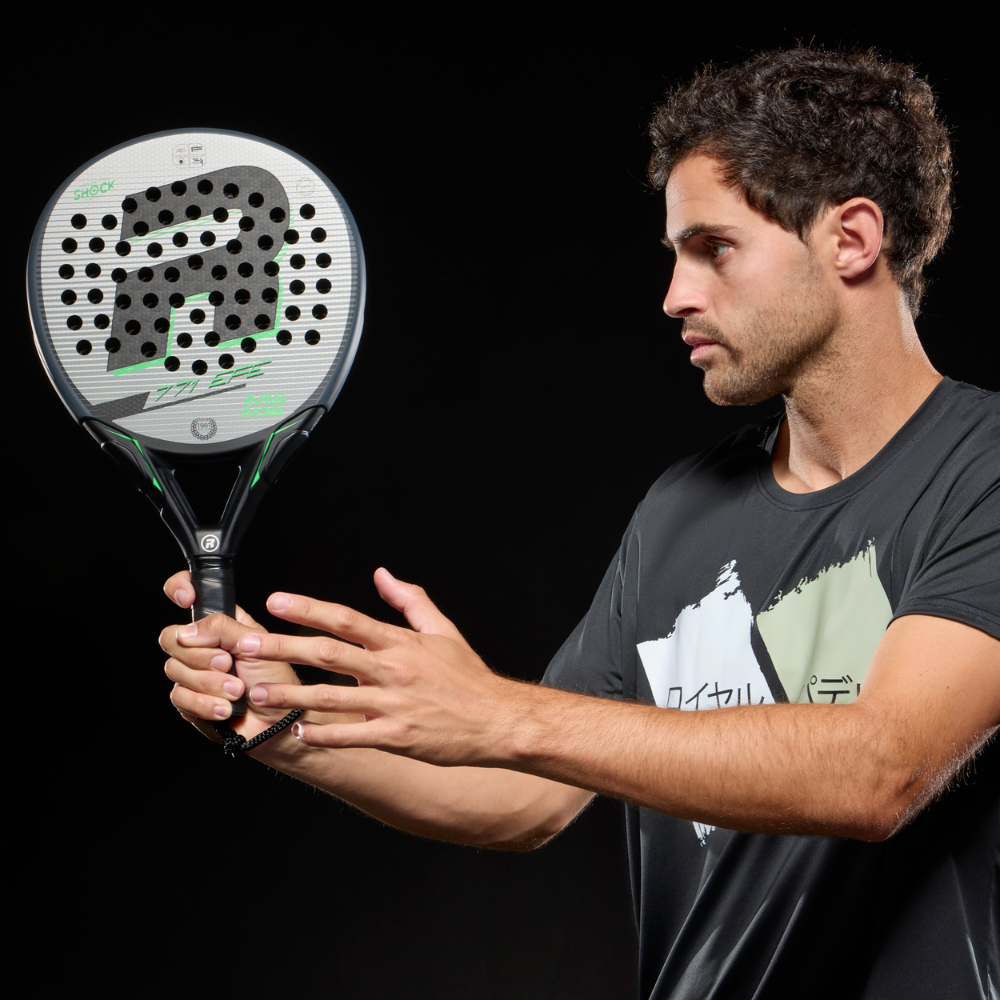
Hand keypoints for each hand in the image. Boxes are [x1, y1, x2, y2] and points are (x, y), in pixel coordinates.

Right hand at [159, 570, 301, 741]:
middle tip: (228, 664)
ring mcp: (193, 673)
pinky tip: (226, 708)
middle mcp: (202, 645)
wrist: (280, 721)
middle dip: (201, 655)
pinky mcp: (189, 700)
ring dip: (209, 683)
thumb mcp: (257, 644)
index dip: (179, 589)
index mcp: (219, 623)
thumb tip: (187, 631)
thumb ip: (222, 629)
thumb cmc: (276, 679)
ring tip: (237, 690)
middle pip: (172, 637)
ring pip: (174, 669)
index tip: (186, 599)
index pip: (187, 593)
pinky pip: (179, 697)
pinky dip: (205, 703)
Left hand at [243, 568, 523, 766]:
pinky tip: (299, 733)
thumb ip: (410, 600)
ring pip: (330, 697)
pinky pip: (352, 735)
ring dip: (290, 695)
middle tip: (247, 646)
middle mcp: (392, 669)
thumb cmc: (468, 678)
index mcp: (400, 642)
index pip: (346, 618)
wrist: (498, 720)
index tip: (276, 602)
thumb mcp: (443, 630)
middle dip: (284, 647)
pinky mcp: (397, 736)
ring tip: (258, 692)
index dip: (308, 608)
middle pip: (328, 653)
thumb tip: (382, 575)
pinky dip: (323, 733)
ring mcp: (393, 703)